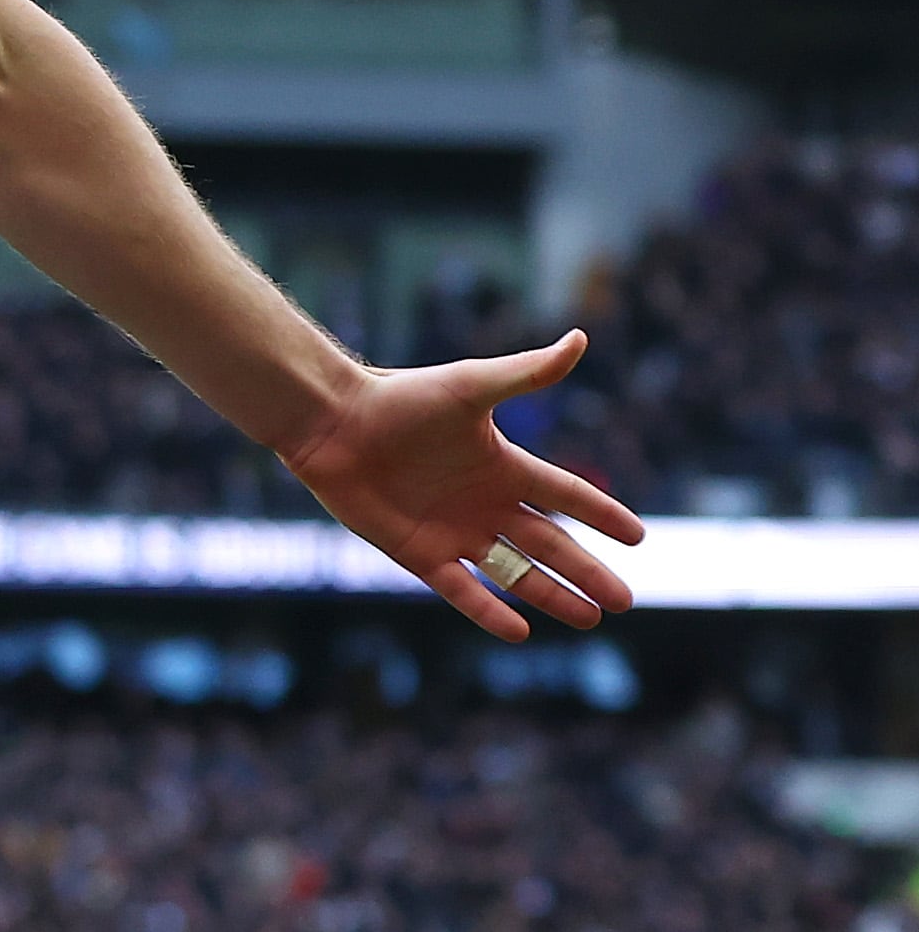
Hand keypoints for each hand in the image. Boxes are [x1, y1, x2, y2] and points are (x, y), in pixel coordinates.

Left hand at [280, 330, 644, 639]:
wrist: (333, 422)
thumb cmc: (401, 399)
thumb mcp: (471, 386)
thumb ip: (526, 374)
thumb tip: (580, 340)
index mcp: (503, 465)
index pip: (565, 495)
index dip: (600, 514)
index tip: (638, 537)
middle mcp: (485, 503)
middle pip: (549, 544)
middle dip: (587, 572)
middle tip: (625, 601)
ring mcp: (453, 532)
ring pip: (515, 572)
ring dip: (551, 596)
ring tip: (590, 618)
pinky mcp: (419, 554)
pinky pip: (462, 590)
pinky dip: (489, 612)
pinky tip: (520, 632)